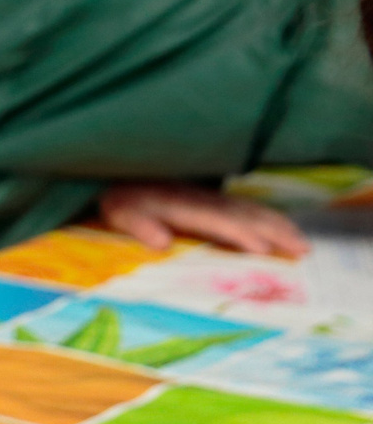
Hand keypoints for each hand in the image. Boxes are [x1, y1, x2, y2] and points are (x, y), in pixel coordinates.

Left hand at [99, 182, 305, 256]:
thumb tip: (162, 243)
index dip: (240, 234)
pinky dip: (269, 218)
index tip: (263, 249)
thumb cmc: (121, 199)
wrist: (122, 173)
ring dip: (279, 226)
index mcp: (182, 205)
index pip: (217, 221)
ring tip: (303, 245)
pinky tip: (284, 229)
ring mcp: (212, 197)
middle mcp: (203, 199)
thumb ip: (140, 226)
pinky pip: (248, 208)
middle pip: (245, 215)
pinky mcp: (215, 198)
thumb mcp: (121, 212)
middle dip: (275, 232)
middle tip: (302, 251)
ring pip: (252, 211)